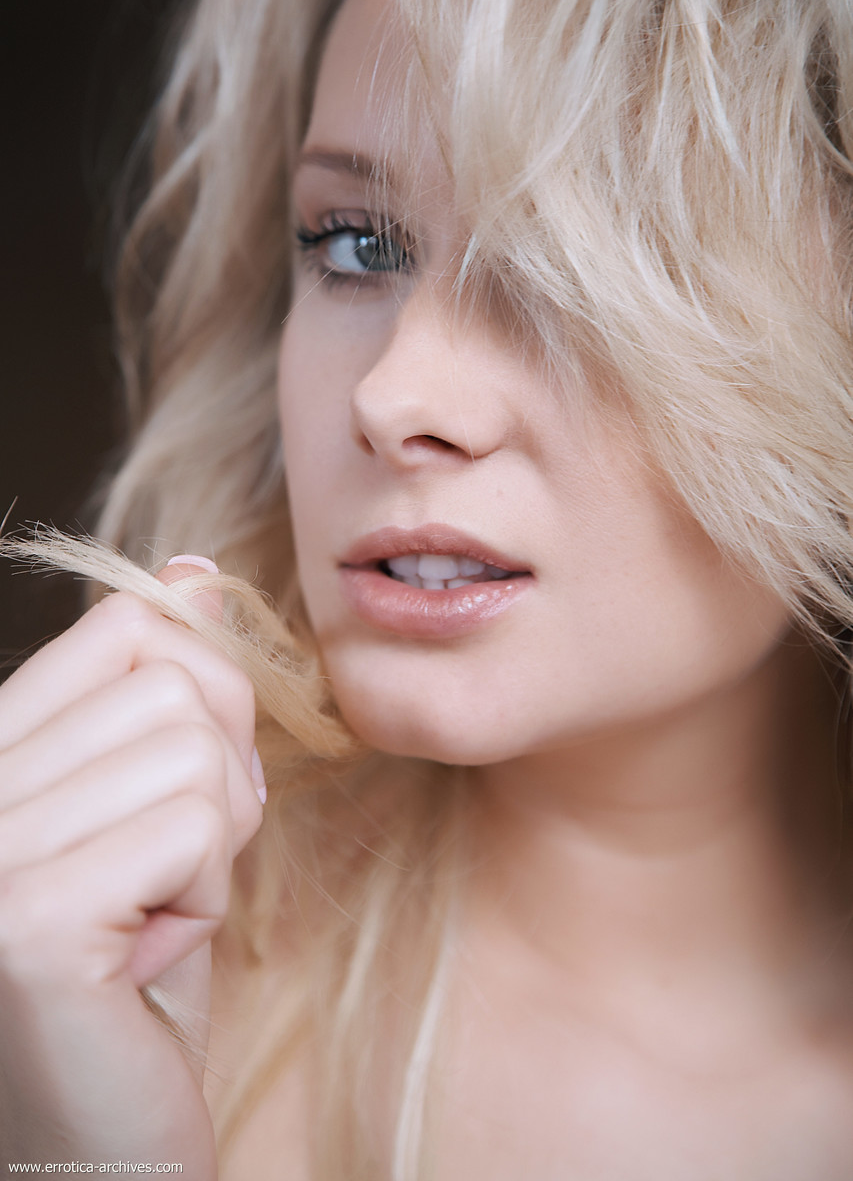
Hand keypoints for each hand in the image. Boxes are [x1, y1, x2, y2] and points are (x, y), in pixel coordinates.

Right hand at [0, 558, 262, 1174]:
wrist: (104, 1150)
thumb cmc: (136, 986)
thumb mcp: (158, 818)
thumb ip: (166, 698)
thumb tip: (190, 572)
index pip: (123, 627)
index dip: (201, 687)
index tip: (196, 778)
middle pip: (174, 679)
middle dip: (219, 781)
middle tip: (169, 878)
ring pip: (193, 748)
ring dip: (213, 848)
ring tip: (152, 922)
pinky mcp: (24, 922)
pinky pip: (193, 825)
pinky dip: (206, 896)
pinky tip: (144, 961)